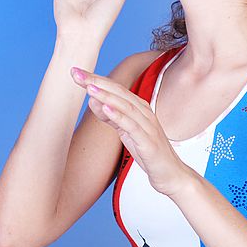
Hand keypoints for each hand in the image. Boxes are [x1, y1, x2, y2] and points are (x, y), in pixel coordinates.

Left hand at [70, 66, 194, 197]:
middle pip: (118, 92)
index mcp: (139, 108)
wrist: (171, 174)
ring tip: (89, 87)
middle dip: (96, 82)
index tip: (75, 72)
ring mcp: (148, 126)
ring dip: (106, 95)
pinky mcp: (148, 142)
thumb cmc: (148, 151)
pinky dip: (118, 116)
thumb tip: (93, 100)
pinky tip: (105, 108)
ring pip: (125, 106)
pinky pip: (132, 126)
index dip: (95, 79)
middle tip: (76, 74)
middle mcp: (144, 112)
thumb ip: (111, 116)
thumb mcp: (126, 131)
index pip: (115, 88)